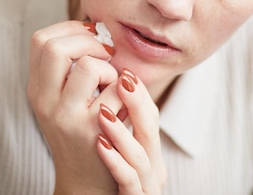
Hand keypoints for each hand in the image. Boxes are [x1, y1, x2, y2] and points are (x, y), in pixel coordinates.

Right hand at [27, 21, 122, 194]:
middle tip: (105, 54)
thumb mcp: (62, 99)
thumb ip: (69, 67)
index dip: (69, 28)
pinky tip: (124, 101)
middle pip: (56, 46)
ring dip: (110, 66)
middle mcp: (44, 101)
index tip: (90, 35)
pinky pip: (117, 89)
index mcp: (36, 88)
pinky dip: (126, 87)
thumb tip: (93, 27)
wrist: (85, 181)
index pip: (40, 39)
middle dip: (89, 41)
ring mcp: (66, 117)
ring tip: (112, 82)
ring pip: (90, 66)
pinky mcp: (92, 130)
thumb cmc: (81, 132)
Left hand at [96, 69, 166, 194]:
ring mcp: (144, 185)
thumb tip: (109, 75)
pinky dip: (117, 162)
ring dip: (124, 132)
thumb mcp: (121, 145)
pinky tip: (101, 145)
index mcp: (147, 150)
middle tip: (122, 78)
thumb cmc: (111, 177)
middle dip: (138, 103)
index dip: (139, 93)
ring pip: (141, 158)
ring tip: (103, 112)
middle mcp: (151, 166)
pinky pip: (129, 183)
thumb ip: (119, 117)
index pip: (150, 116)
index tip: (122, 69)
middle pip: (151, 132)